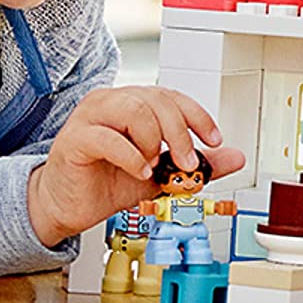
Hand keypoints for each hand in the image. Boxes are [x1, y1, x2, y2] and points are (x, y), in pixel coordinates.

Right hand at [26, 86, 244, 248]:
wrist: (67, 206)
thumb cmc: (108, 183)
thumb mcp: (163, 174)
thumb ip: (197, 164)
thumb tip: (235, 157)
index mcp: (132, 103)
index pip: (172, 96)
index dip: (197, 116)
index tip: (214, 140)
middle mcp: (111, 102)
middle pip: (157, 100)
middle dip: (180, 132)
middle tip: (188, 162)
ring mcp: (90, 117)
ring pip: (135, 110)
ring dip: (154, 140)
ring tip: (154, 166)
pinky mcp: (73, 138)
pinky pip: (107, 137)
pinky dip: (131, 155)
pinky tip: (139, 171)